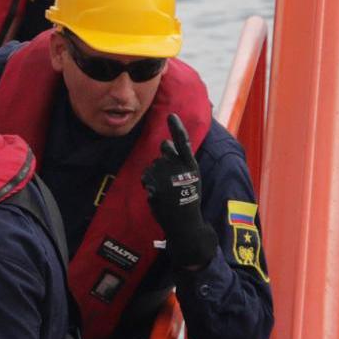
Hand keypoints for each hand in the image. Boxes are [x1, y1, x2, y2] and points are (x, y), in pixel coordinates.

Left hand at [140, 114, 216, 269]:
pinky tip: (158, 193)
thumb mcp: (192, 177)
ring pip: (153, 164)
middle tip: (169, 172)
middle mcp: (178, 167)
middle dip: (164, 154)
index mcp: (191, 165)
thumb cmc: (188, 198)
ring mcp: (164, 175)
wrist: (184, 222)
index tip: (171, 115)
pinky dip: (149, 183)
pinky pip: (146, 176)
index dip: (176, 127)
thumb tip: (167, 146)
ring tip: (166, 189)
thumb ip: (181, 161)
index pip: (183, 141)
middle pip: (164, 148)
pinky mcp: (153, 184)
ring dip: (156, 173)